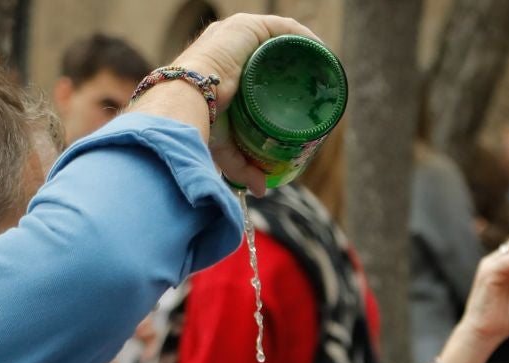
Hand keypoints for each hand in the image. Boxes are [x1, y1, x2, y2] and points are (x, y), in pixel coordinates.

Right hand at [168, 14, 324, 195]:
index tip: (302, 102)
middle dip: (297, 70)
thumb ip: (241, 167)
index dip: (282, 83)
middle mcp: (229, 45)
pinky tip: (323, 55)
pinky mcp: (247, 27)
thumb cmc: (194, 122)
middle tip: (317, 94)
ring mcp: (238, 33)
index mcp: (219, 66)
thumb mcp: (223, 145)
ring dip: (306, 55)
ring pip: (281, 41)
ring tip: (325, 77)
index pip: (258, 69)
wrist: (183, 102)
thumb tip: (260, 190)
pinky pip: (285, 29)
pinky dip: (307, 40)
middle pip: (273, 55)